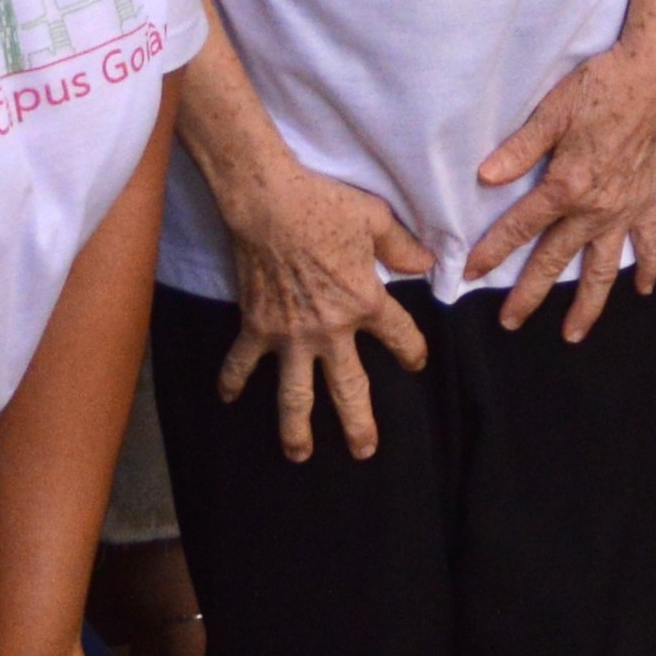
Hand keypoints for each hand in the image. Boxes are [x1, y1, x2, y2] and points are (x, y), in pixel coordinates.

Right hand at [203, 151, 432, 460]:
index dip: (412, 351)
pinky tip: (228, 398)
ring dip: (297, 429)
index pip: (399, 336)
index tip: (415, 362)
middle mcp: (331, 328)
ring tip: (300, 454)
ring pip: (295, 395)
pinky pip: (242, 362)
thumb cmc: (324, 204)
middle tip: (364, 450)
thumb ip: (403, 247)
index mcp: (365, 301)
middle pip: (349, 388)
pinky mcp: (256, 326)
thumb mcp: (376, 219)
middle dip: (358, 423)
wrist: (269, 201)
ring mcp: (290, 334)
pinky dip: (232, 381)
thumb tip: (427, 264)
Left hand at [467, 40, 655, 338]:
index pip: (520, 227)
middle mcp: (595, 208)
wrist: (650, 75)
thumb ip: (519, 150)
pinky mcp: (646, 199)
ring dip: (589, 304)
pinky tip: (644, 288)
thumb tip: (485, 177)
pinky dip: (649, 266)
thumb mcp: (551, 113)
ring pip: (604, 267)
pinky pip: (649, 242)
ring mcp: (624, 209)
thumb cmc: (597, 88)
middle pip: (556, 259)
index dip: (492, 251)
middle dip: (530, 293)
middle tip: (510, 322)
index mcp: (566, 186)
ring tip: (573, 333)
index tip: (469, 274)